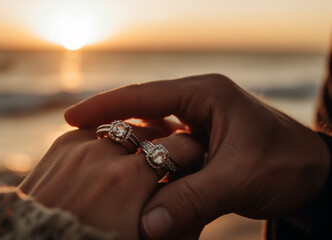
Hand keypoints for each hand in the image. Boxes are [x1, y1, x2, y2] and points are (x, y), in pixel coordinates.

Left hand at [18, 125, 202, 238]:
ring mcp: (79, 145)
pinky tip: (115, 155)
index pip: (181, 146)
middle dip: (166, 143)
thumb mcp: (145, 238)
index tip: (196, 157)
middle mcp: (103, 155)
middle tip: (170, 156)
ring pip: (125, 127)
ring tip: (142, 155)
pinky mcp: (63, 144)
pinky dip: (111, 140)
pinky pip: (98, 130)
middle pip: (153, 132)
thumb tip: (196, 197)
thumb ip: (180, 217)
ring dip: (138, 139)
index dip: (194, 151)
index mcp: (129, 181)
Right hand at [64, 74, 330, 238]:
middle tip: (75, 141)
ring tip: (96, 160)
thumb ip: (192, 200)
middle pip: (142, 112)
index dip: (106, 106)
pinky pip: (164, 150)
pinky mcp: (201, 143)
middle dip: (111, 126)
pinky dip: (147, 163)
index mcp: (205, 95)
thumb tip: (146, 227)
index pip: (145, 96)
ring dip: (128, 148)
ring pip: (151, 133)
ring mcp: (198, 123)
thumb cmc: (287, 165)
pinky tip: (131, 176)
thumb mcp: (240, 178)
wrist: (317, 175)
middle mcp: (197, 104)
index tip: (72, 117)